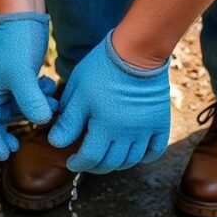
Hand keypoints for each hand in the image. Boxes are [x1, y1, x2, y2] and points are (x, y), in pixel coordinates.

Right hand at [0, 12, 57, 160]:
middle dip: (15, 129)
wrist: (23, 11)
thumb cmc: (16, 41)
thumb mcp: (22, 74)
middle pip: (0, 119)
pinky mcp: (20, 74)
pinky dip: (40, 96)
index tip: (5, 156)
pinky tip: (50, 88)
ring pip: (19, 107)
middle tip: (22, 143)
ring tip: (51, 106)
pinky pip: (28, 95)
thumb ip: (30, 101)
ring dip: (35, 110)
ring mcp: (7, 82)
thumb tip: (42, 122)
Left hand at [48, 30, 169, 173]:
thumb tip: (56, 142)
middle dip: (95, 166)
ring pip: (132, 160)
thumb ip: (68, 121)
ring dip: (117, 164)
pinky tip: (133, 154)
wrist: (137, 50)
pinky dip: (144, 157)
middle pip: (111, 163)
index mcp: (104, 127)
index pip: (90, 158)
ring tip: (107, 157)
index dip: (78, 164)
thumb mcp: (78, 93)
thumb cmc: (102, 68)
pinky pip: (155, 150)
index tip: (71, 162)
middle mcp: (127, 133)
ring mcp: (146, 129)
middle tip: (87, 161)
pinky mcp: (160, 122)